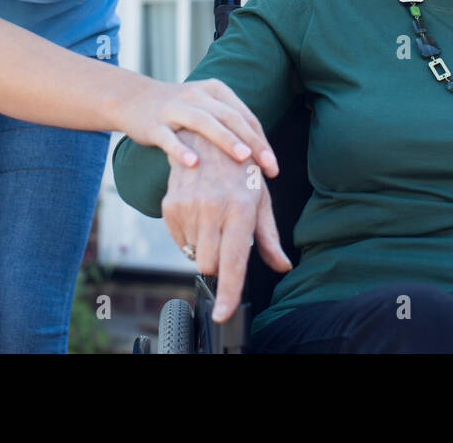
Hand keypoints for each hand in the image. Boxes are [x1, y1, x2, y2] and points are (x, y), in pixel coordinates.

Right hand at [116, 77, 278, 177]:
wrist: (133, 99)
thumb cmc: (179, 111)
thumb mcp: (206, 107)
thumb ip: (230, 123)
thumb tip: (261, 153)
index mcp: (215, 90)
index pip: (244, 116)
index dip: (261, 140)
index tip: (273, 165)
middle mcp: (197, 95)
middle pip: (230, 117)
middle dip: (252, 142)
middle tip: (268, 165)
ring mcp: (174, 108)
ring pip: (204, 123)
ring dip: (226, 140)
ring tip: (243, 158)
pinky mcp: (154, 124)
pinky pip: (169, 137)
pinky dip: (181, 150)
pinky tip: (194, 164)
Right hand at [161, 132, 292, 322]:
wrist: (204, 138)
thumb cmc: (240, 170)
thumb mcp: (260, 199)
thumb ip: (268, 237)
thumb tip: (282, 265)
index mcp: (240, 210)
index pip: (233, 263)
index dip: (229, 293)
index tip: (223, 314)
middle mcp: (213, 209)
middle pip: (209, 265)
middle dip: (218, 263)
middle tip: (226, 240)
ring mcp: (189, 207)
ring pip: (193, 254)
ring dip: (204, 247)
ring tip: (214, 221)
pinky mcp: (170, 206)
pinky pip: (179, 240)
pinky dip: (190, 236)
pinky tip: (199, 214)